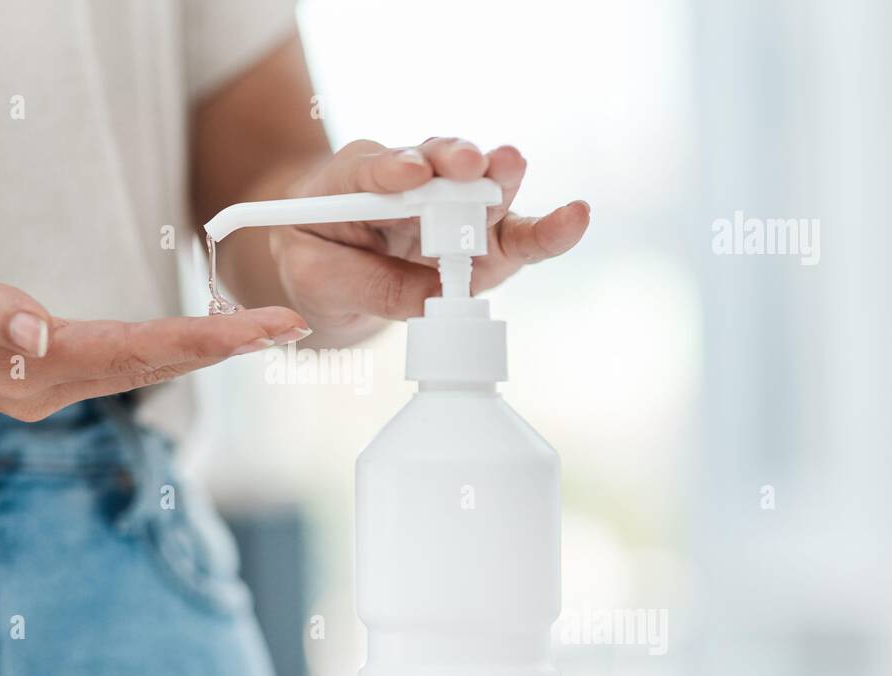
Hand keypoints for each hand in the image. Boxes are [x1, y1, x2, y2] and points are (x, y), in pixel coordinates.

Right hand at [0, 228, 309, 419]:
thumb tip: (41, 330)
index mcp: (22, 367)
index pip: (131, 352)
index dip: (201, 340)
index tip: (259, 329)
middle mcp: (42, 385)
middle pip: (151, 365)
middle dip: (224, 346)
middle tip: (289, 324)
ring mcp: (42, 382)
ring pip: (141, 366)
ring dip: (204, 350)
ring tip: (263, 331)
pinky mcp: (38, 368)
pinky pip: (118, 360)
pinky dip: (168, 348)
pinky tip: (200, 341)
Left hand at [269, 138, 589, 342]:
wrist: (330, 272)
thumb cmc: (317, 261)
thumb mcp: (318, 280)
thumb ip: (371, 286)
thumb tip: (438, 298)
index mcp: (355, 178)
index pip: (371, 168)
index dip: (391, 168)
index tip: (408, 173)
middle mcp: (413, 180)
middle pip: (439, 164)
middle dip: (454, 161)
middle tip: (467, 163)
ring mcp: (454, 208)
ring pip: (481, 190)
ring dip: (498, 180)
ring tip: (512, 167)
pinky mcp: (485, 240)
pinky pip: (516, 235)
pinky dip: (546, 230)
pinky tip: (574, 218)